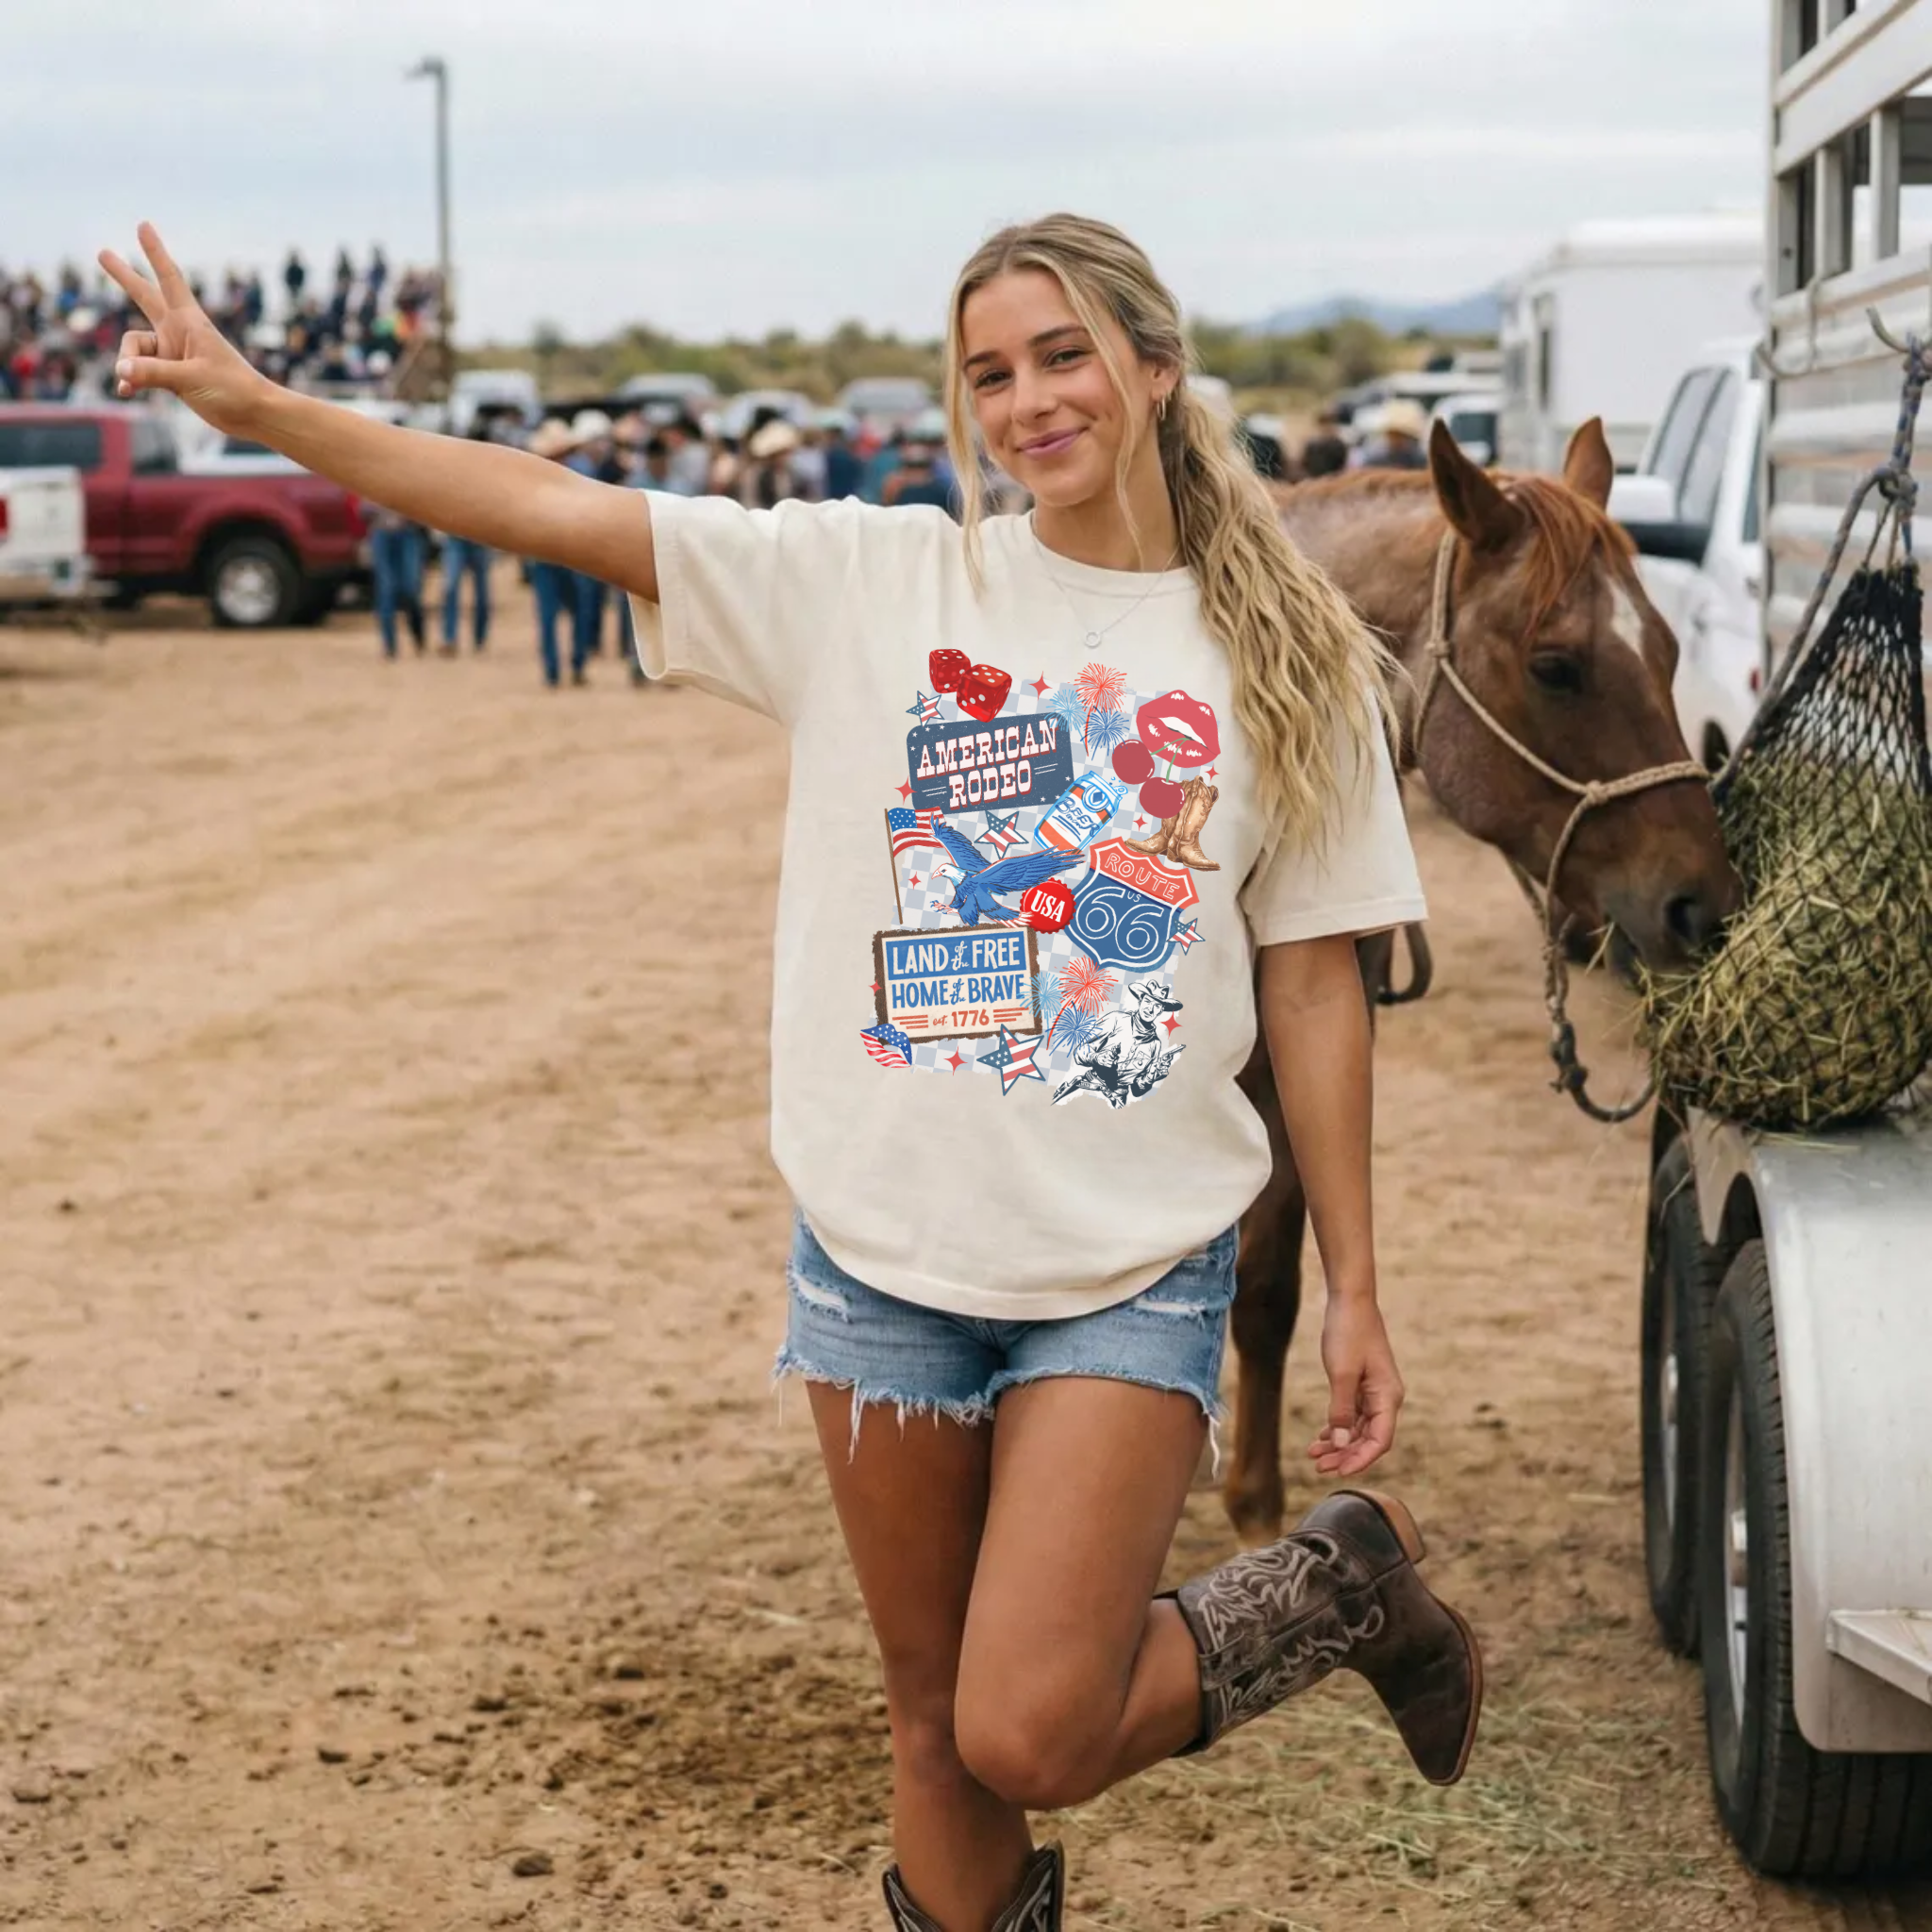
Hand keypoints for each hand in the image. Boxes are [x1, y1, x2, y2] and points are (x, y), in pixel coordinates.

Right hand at [97, 222, 270, 438]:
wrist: (255, 414)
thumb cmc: (233, 390)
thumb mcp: (191, 378)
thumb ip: (153, 373)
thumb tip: (120, 371)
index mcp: (189, 321)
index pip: (169, 278)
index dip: (155, 251)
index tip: (143, 225)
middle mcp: (178, 332)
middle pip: (144, 297)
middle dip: (124, 276)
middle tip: (102, 253)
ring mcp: (173, 352)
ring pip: (134, 348)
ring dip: (128, 364)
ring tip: (128, 384)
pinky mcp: (172, 374)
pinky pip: (140, 371)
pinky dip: (132, 380)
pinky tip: (125, 391)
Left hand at [1308, 1292, 1404, 1477]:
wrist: (1349, 1299)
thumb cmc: (1348, 1332)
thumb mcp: (1341, 1374)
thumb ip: (1342, 1411)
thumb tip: (1342, 1445)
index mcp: (1388, 1397)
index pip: (1380, 1441)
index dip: (1360, 1460)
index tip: (1338, 1472)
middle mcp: (1386, 1398)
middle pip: (1369, 1439)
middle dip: (1345, 1455)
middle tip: (1318, 1468)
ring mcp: (1374, 1391)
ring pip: (1359, 1429)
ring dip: (1339, 1444)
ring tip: (1314, 1457)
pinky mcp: (1362, 1384)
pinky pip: (1353, 1415)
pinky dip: (1338, 1427)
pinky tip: (1321, 1438)